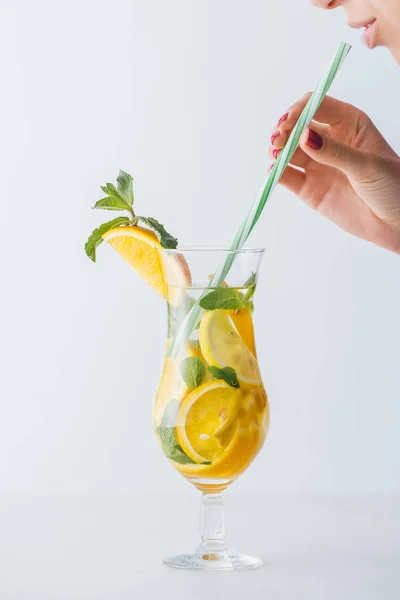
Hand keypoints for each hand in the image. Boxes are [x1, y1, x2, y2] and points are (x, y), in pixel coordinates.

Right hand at [269, 94, 399, 253]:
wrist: (394, 222)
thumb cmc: (392, 186)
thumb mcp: (366, 164)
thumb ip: (334, 151)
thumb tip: (304, 136)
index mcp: (348, 124)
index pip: (316, 105)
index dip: (299, 111)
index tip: (287, 123)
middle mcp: (329, 141)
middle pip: (297, 126)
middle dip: (283, 130)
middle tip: (277, 140)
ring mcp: (317, 164)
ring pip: (288, 150)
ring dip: (276, 150)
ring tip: (274, 155)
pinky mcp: (309, 188)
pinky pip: (287, 176)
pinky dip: (276, 172)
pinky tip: (274, 171)